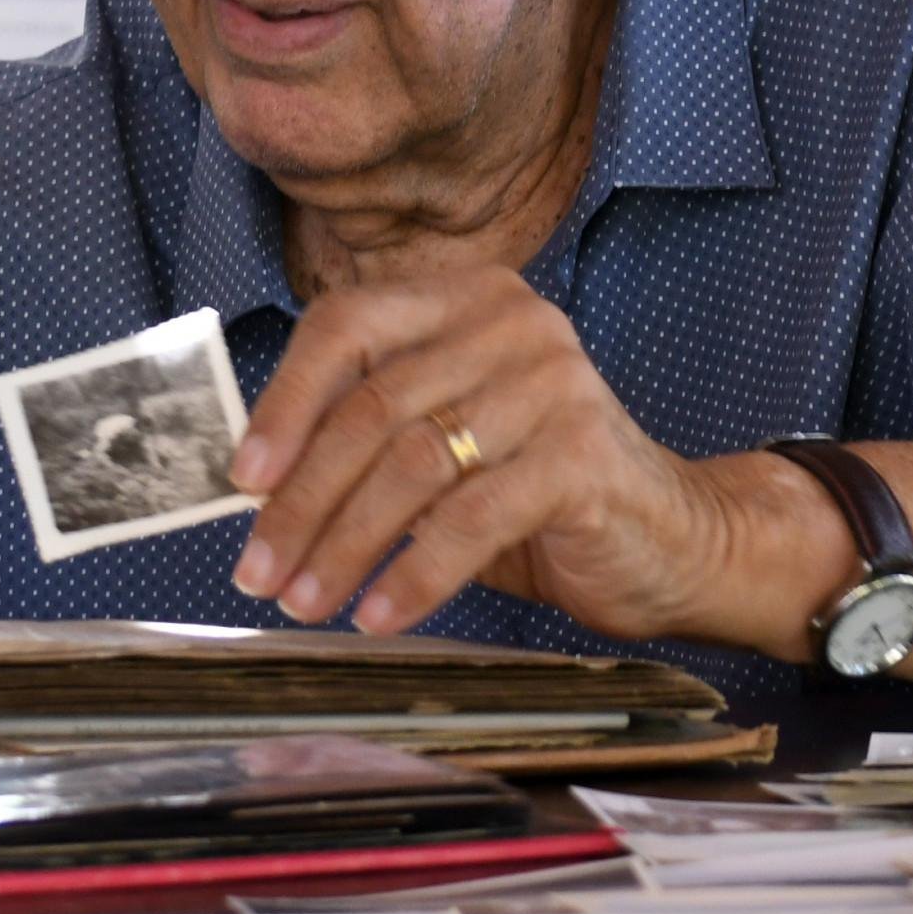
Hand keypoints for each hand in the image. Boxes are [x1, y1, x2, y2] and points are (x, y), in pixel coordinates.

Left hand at [227, 267, 737, 639]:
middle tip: (259, 571)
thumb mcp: (446, 447)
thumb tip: (250, 484)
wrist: (671, 539)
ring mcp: (555, 383)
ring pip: (414, 464)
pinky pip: (472, 518)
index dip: (284, 402)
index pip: (347, 324)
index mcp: (465, 298)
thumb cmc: (537, 492)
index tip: (240, 480)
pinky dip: (414, 574)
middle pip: (373, 407)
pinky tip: (378, 615)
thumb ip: (368, 439)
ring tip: (307, 600)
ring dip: (345, 544)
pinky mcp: (584, 455)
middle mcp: (512, 322)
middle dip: (303, 500)